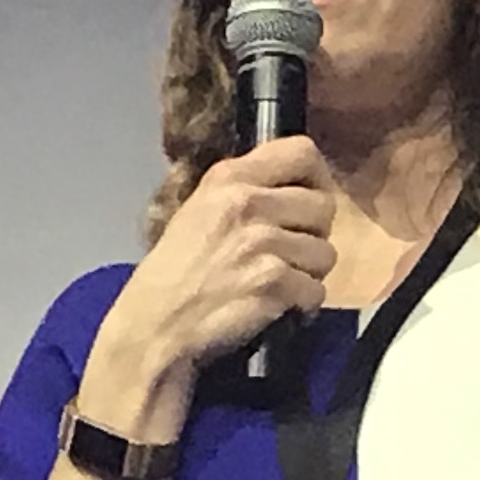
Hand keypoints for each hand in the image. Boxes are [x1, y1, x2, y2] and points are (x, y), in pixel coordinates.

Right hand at [85, 138, 338, 427]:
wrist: (154, 327)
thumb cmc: (173, 273)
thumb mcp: (199, 211)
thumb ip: (245, 192)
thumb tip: (296, 190)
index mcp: (229, 177)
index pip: (302, 152)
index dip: (317, 178)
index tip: (307, 202)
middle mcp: (248, 203)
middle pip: (324, 207)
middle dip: (313, 234)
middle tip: (289, 254)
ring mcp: (262, 243)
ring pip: (325, 253)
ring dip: (308, 274)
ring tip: (278, 283)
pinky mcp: (273, 282)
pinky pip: (316, 291)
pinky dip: (302, 306)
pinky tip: (277, 308)